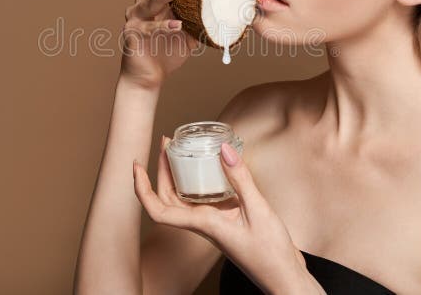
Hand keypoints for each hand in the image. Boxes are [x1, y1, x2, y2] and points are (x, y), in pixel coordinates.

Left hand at [133, 137, 320, 293]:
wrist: (284, 279)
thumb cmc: (271, 254)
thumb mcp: (258, 210)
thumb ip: (241, 179)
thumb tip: (223, 149)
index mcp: (203, 224)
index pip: (158, 210)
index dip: (142, 188)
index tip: (136, 165)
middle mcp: (202, 224)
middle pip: (167, 198)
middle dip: (161, 169)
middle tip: (166, 142)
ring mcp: (212, 224)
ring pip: (183, 198)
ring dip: (176, 174)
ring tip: (179, 149)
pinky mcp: (224, 222)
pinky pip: (202, 199)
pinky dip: (198, 180)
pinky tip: (209, 166)